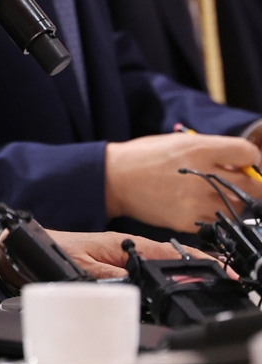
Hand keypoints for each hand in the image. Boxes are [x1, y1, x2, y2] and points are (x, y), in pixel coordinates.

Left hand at [0, 228, 209, 282]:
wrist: (19, 249)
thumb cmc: (50, 250)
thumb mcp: (81, 267)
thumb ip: (109, 277)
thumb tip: (136, 286)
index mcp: (118, 243)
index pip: (162, 251)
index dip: (189, 260)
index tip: (212, 267)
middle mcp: (119, 249)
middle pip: (160, 260)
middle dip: (183, 269)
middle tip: (207, 279)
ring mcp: (114, 258)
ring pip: (149, 268)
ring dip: (166, 276)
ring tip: (188, 285)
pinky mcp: (106, 267)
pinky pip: (135, 275)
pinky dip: (148, 282)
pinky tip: (154, 291)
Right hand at [105, 133, 261, 231]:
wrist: (117, 178)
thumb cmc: (145, 156)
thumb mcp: (179, 141)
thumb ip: (211, 149)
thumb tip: (239, 160)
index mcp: (200, 148)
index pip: (247, 153)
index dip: (253, 159)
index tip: (249, 163)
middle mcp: (202, 175)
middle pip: (251, 186)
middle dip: (252, 185)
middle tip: (246, 184)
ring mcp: (196, 201)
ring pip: (237, 208)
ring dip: (234, 202)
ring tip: (216, 194)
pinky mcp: (188, 221)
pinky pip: (216, 222)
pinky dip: (214, 215)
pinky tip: (200, 205)